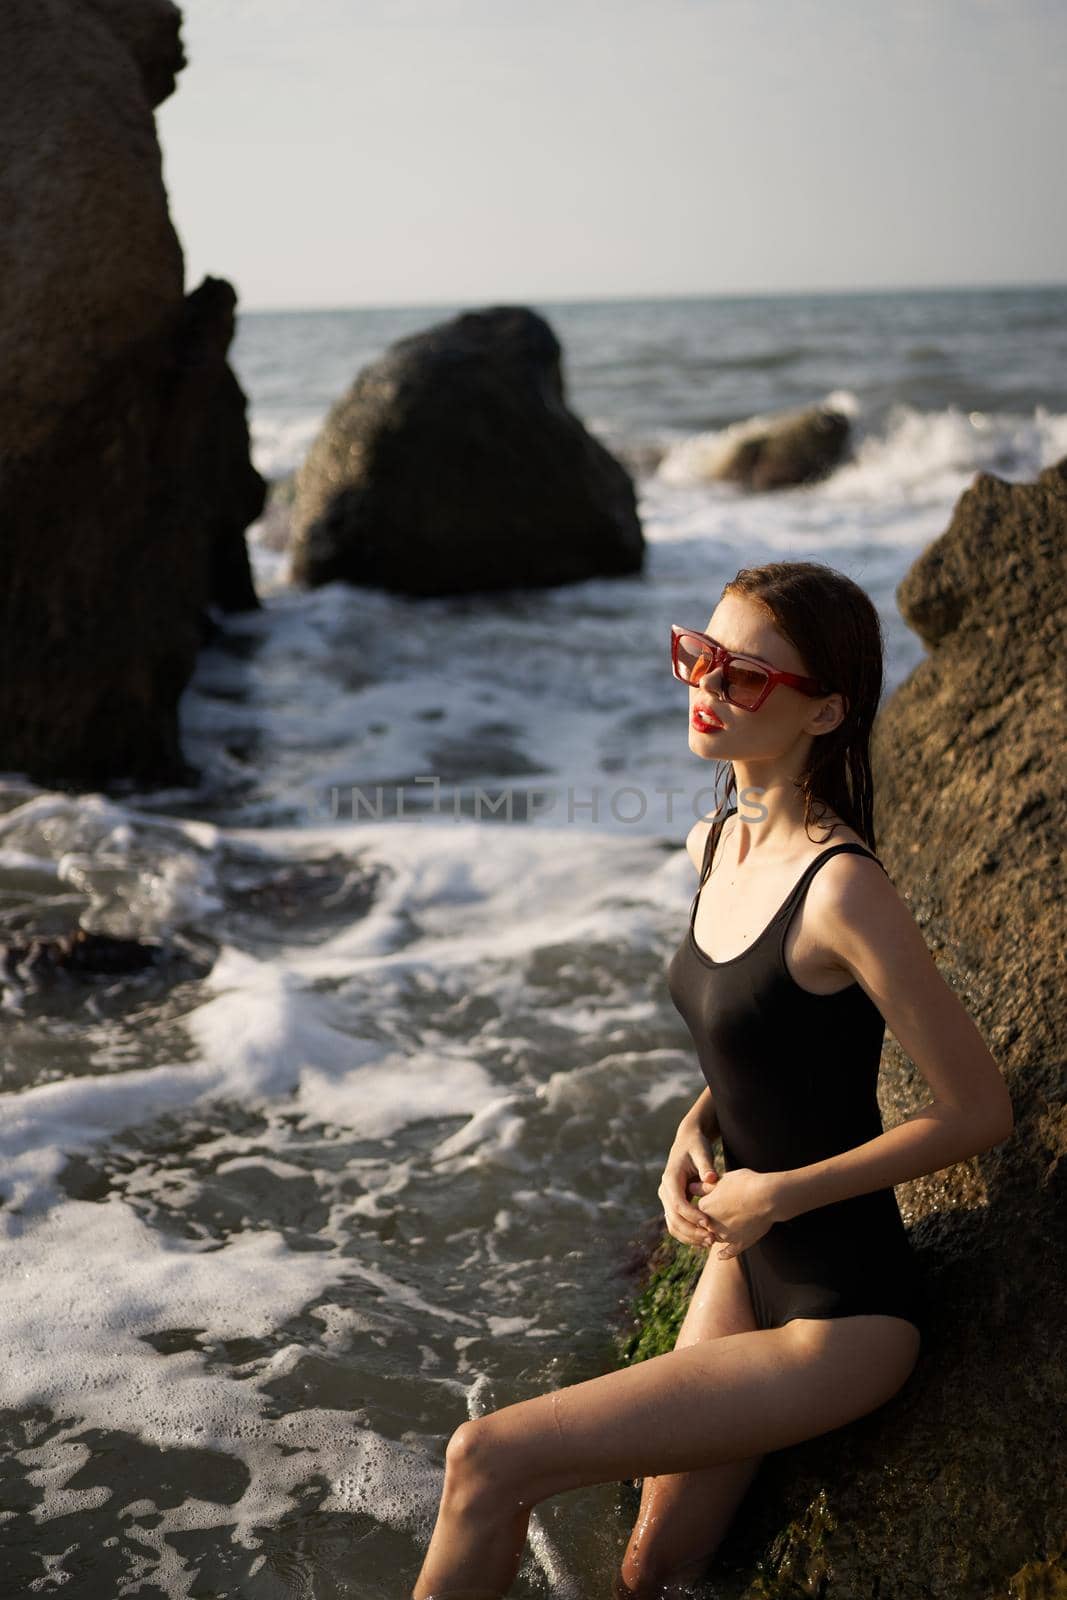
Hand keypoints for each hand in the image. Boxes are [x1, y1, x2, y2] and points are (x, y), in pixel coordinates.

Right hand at [658, 1125, 720, 1248]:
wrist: (687, 1143)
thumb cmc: (696, 1146)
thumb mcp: (702, 1152)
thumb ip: (706, 1165)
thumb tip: (711, 1179)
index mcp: (670, 1178)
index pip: (678, 1203)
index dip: (692, 1216)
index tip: (708, 1223)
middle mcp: (665, 1191)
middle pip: (673, 1218)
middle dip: (692, 1231)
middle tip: (711, 1239)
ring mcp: (667, 1199)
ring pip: (673, 1225)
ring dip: (689, 1237)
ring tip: (709, 1242)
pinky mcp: (673, 1204)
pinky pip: (677, 1224)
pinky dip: (688, 1234)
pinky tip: (704, 1239)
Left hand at [695, 1167, 777, 1259]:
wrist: (767, 1197)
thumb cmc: (745, 1183)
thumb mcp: (723, 1180)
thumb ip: (705, 1187)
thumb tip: (691, 1187)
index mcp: (705, 1206)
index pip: (697, 1207)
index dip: (706, 1201)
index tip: (714, 1197)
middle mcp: (711, 1224)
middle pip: (705, 1223)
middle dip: (710, 1219)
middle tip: (721, 1211)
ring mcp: (725, 1235)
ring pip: (716, 1237)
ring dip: (717, 1233)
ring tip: (724, 1227)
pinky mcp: (739, 1243)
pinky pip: (729, 1252)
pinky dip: (724, 1254)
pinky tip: (720, 1256)